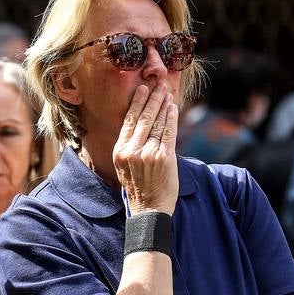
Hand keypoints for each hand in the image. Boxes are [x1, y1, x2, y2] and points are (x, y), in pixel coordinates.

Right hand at [113, 85, 179, 215]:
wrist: (149, 209)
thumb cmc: (139, 188)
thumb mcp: (125, 167)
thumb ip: (130, 147)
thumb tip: (141, 126)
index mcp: (120, 151)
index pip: (129, 121)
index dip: (137, 103)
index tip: (143, 90)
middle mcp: (132, 150)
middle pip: (143, 118)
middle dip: (152, 99)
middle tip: (158, 85)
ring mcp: (148, 154)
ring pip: (156, 123)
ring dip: (163, 105)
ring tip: (167, 93)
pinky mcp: (164, 158)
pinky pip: (168, 133)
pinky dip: (171, 119)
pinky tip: (173, 108)